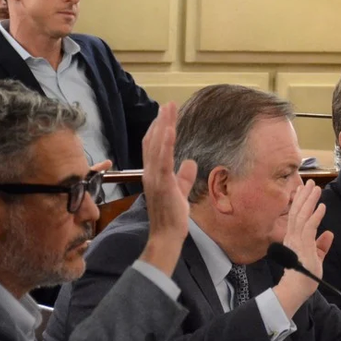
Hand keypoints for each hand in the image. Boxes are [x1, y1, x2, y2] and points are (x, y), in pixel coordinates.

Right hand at [139, 102, 198, 275]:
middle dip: (160, 121)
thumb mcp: (180, 192)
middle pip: (152, 141)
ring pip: (155, 146)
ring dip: (162, 126)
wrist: (167, 235)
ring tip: (169, 109)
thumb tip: (190, 162)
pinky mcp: (161, 183)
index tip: (166, 114)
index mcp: (154, 174)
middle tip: (168, 104)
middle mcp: (150, 173)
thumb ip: (184, 177)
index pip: (153, 146)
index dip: (158, 129)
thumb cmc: (172, 217)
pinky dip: (164, 143)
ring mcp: (153, 177)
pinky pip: (162, 160)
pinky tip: (169, 130)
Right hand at [273, 180, 333, 316]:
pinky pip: (309, 227)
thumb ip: (321, 245)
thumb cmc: (303, 276)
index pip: (295, 215)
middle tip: (310, 182)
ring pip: (302, 215)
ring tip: (316, 188)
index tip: (303, 189)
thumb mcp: (316, 258)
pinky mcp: (303, 246)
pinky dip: (316, 216)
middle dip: (304, 195)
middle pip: (297, 211)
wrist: (295, 290)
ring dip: (310, 201)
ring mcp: (296, 240)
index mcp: (292, 238)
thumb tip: (329, 234)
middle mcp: (292, 236)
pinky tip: (321, 207)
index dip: (300, 201)